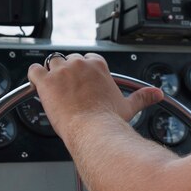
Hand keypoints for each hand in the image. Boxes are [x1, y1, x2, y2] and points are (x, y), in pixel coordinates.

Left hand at [27, 53, 163, 138]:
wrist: (94, 132)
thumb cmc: (109, 121)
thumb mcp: (128, 106)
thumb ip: (142, 97)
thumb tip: (157, 94)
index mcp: (98, 66)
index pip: (88, 59)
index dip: (84, 72)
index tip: (84, 84)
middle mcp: (79, 64)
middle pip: (69, 60)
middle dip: (68, 74)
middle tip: (70, 91)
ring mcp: (61, 72)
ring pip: (51, 63)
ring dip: (52, 74)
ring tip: (55, 91)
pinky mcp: (46, 82)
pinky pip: (34, 70)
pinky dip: (34, 77)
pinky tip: (38, 86)